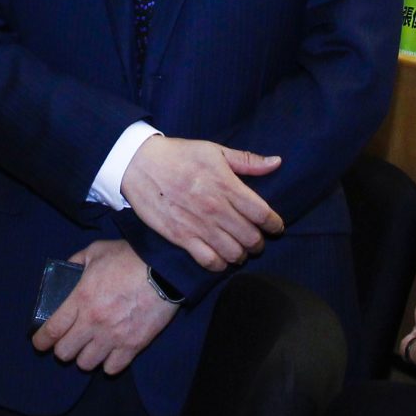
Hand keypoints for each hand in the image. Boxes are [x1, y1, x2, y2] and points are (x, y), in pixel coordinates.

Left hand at [31, 240, 175, 375]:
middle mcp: (93, 322)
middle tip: (69, 341)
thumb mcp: (96, 251)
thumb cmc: (129, 257)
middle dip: (63, 349)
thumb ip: (76, 261)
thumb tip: (66, 271)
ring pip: (87, 364)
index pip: (52, 330)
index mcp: (80, 298)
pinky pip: (112, 368)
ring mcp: (114, 336)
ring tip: (90, 348)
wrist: (165, 268)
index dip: (41, 341)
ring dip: (85, 357)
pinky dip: (108, 364)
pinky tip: (110, 353)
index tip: (39, 343)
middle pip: (65, 353)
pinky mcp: (134, 345)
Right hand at [121, 136, 283, 271]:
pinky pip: (209, 261)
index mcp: (227, 185)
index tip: (276, 227)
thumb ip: (247, 161)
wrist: (138, 164)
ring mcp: (198, 225)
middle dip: (259, 242)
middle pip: (251, 237)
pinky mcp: (181, 237)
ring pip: (233, 253)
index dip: (275, 224)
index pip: (262, 213)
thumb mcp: (214, 150)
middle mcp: (215, 208)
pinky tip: (220, 258)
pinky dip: (220, 264)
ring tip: (240, 250)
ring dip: (241, 255)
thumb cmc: (179, 155)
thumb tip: (277, 163)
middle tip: (257, 240)